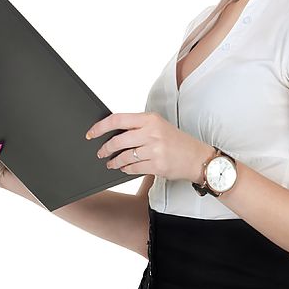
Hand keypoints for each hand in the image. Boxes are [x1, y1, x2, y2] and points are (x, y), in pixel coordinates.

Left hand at [87, 112, 213, 182]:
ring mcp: (155, 149)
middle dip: (105, 148)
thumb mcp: (158, 126)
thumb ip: (138, 127)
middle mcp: (152, 132)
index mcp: (150, 119)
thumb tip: (112, 132)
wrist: (197, 157)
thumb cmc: (176, 141)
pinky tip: (124, 168)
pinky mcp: (157, 165)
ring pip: (124, 156)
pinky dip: (126, 169)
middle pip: (118, 140)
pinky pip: (133, 168)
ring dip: (114, 161)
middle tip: (100, 152)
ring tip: (110, 163)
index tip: (91, 133)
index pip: (118, 119)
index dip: (101, 126)